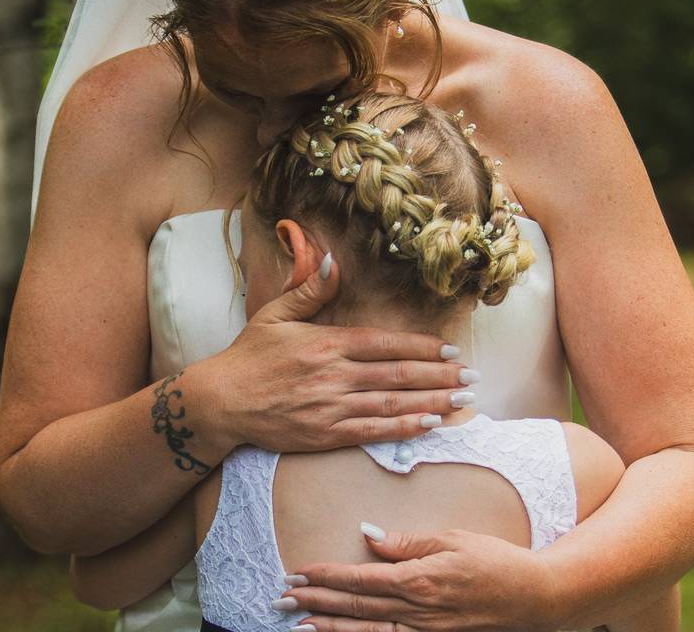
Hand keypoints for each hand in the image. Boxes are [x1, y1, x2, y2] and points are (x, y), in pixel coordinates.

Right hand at [194, 255, 477, 453]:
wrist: (221, 401)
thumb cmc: (249, 356)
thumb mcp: (275, 314)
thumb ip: (310, 289)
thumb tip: (336, 260)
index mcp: (328, 343)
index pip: (386, 343)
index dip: (424, 347)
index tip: (453, 351)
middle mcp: (335, 375)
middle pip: (398, 375)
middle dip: (440, 376)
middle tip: (472, 378)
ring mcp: (332, 406)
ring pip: (392, 404)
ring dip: (431, 402)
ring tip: (462, 401)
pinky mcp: (325, 434)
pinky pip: (372, 432)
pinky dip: (403, 429)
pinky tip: (429, 425)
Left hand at [279, 526, 561, 631]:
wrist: (535, 597)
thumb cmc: (496, 561)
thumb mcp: (452, 539)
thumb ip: (407, 542)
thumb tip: (367, 536)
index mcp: (419, 579)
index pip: (360, 578)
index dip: (326, 576)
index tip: (299, 570)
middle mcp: (417, 610)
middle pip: (355, 607)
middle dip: (315, 601)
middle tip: (281, 596)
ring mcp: (425, 631)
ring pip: (366, 631)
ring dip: (329, 626)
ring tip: (297, 621)